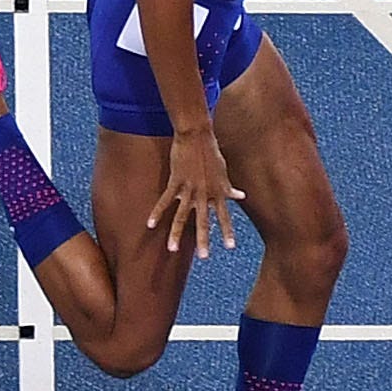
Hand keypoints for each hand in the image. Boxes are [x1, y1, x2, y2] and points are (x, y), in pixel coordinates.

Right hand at [149, 127, 244, 256]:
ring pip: (181, 216)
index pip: (224, 216)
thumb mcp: (223, 171)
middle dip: (203, 239)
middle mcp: (204, 193)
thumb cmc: (211, 152)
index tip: (230, 247)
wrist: (196, 134)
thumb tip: (241, 196)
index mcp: (217, 192)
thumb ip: (229, 187)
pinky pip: (165, 200)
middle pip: (203, 220)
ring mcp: (188, 188)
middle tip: (204, 257)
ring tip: (172, 249)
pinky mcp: (175, 181)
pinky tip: (150, 224)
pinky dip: (157, 212)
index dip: (227, 231)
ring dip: (176, 234)